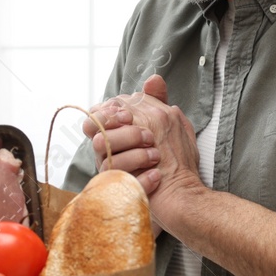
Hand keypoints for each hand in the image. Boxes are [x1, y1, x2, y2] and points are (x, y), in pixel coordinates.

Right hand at [86, 75, 201, 232]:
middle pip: (98, 139)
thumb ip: (156, 101)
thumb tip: (154, 79)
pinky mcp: (121, 196)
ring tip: (157, 157)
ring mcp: (112, 177)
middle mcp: (106, 157)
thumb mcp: (166, 125)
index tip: (130, 115)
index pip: (94, 120)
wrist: (181, 192)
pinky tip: (157, 177)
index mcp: (112, 137)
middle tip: (150, 138)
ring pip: (108, 162)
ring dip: (136, 156)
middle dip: (127, 134)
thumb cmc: (170, 158)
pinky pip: (123, 187)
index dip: (108, 115)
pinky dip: (142, 180)